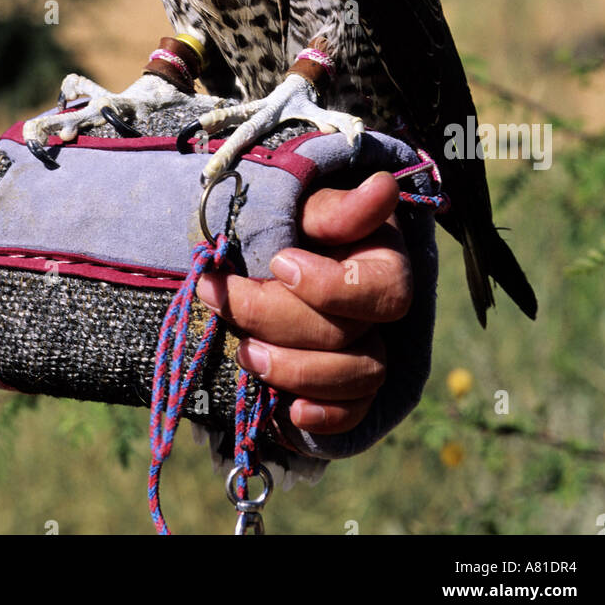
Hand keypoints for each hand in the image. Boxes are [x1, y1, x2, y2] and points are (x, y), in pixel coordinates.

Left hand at [196, 171, 411, 437]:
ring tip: (244, 352)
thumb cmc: (289, 224)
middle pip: (348, 335)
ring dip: (295, 370)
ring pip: (356, 378)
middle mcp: (381, 314)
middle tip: (222, 297)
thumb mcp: (305, 207)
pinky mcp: (346, 390)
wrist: (265, 253)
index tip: (278, 263)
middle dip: (278, 320)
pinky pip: (353, 416)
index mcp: (381, 263)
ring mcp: (367, 353)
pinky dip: (325, 418)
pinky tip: (289, 412)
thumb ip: (335, 208)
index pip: (382, 290)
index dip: (328, 286)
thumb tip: (382, 186)